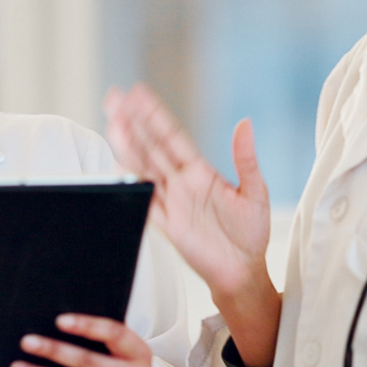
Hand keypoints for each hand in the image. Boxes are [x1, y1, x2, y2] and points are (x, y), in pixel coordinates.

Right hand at [105, 84, 281, 366]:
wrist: (243, 271)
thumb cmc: (251, 233)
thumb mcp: (255, 192)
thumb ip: (245, 159)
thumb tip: (245, 124)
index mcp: (200, 172)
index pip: (171, 137)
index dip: (154, 116)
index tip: (139, 94)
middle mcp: (181, 184)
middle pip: (151, 147)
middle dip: (133, 122)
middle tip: (115, 99)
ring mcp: (171, 203)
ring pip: (144, 169)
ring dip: (127, 146)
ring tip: (112, 122)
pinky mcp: (167, 225)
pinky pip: (145, 202)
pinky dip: (133, 186)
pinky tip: (119, 168)